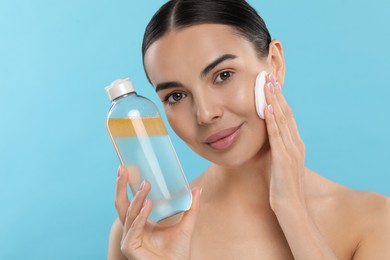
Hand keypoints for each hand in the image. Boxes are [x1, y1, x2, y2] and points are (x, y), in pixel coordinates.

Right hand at [115, 166, 201, 259]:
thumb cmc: (177, 252)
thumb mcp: (186, 225)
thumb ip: (191, 208)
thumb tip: (197, 189)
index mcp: (140, 223)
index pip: (129, 201)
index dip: (127, 185)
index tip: (126, 168)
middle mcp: (131, 229)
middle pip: (121, 204)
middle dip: (121, 186)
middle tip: (123, 168)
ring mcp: (129, 238)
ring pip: (129, 213)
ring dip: (138, 198)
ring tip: (146, 184)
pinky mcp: (129, 247)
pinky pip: (134, 228)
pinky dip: (140, 216)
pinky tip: (148, 205)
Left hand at [263, 74, 305, 212]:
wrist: (291, 207)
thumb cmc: (282, 186)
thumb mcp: (279, 163)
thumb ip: (275, 149)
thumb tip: (266, 137)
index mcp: (295, 143)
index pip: (286, 115)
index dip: (278, 98)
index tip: (270, 83)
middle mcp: (296, 143)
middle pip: (286, 112)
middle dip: (276, 93)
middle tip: (268, 75)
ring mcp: (292, 150)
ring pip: (282, 120)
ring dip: (274, 101)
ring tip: (267, 84)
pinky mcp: (284, 159)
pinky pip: (277, 136)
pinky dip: (273, 120)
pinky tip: (268, 108)